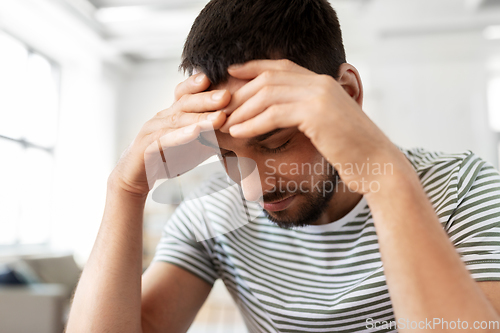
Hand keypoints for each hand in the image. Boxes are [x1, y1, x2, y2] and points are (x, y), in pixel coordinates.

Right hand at [110, 73, 229, 196]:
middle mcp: (162, 117)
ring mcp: (152, 131)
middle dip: (207, 98)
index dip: (199, 84)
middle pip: (185, 103)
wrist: (137, 176)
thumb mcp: (195, 145)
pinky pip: (165, 139)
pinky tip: (196, 133)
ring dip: (199, 118)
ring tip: (220, 117)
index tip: (221, 78)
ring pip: (177, 120)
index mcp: (173, 113)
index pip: (185, 92)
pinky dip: (181, 136)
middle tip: (228, 96)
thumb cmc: (168, 157)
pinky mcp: (146, 147)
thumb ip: (213, 135)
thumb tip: (240, 130)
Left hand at [219, 59, 411, 193]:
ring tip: (226, 123)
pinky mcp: (317, 113)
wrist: (377, 164)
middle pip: (269, 78)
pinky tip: (239, 132)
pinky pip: (274, 113)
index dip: (253, 67)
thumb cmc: (351, 151)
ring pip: (268, 93)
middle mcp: (320, 83)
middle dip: (241, 92)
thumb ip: (306, 113)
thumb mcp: (326, 125)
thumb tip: (283, 116)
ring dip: (243, 109)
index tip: (232, 73)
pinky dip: (252, 122)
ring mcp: (319, 95)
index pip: (281, 66)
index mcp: (322, 83)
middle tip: (223, 107)